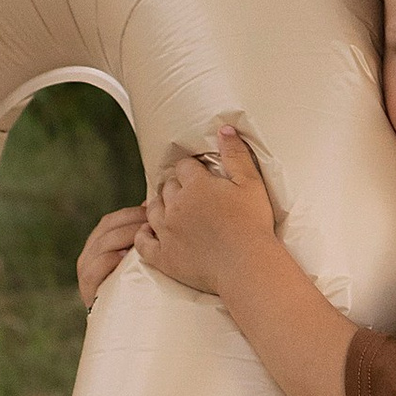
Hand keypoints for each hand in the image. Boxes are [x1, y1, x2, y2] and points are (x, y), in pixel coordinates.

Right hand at [75, 205, 147, 308]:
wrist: (124, 327)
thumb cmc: (136, 290)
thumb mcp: (137, 262)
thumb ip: (139, 239)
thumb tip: (152, 208)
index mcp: (98, 244)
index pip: (111, 221)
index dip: (131, 214)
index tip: (152, 211)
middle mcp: (88, 255)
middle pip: (107, 229)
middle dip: (132, 223)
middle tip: (153, 223)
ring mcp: (85, 271)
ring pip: (102, 246)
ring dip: (124, 237)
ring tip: (145, 237)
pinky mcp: (86, 289)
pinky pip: (93, 270)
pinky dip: (108, 261)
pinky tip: (125, 256)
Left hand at [137, 121, 277, 299]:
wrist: (247, 266)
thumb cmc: (253, 224)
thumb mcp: (251, 183)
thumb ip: (236, 154)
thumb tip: (224, 128)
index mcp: (196, 185)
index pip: (184, 167)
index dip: (192, 170)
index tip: (199, 176)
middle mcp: (175, 205)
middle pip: (167, 187)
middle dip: (176, 188)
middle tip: (188, 195)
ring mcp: (166, 232)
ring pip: (152, 210)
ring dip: (160, 207)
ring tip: (171, 211)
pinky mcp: (163, 257)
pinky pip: (143, 242)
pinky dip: (144, 236)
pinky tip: (150, 233)